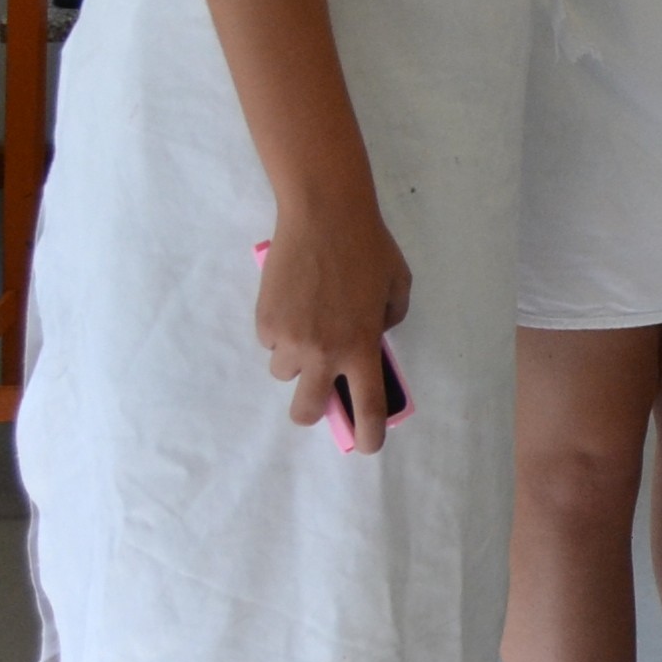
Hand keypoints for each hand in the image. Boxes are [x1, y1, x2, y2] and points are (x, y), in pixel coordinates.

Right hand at [255, 196, 413, 453]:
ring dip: (296, 357)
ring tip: (309, 318)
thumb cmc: (368, 247)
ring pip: (284, 372)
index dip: (367, 433)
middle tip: (320, 392)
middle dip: (313, 410)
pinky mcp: (264, 323)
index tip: (367, 446)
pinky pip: (271, 341)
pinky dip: (281, 329)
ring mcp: (289, 340)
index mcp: (361, 345)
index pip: (366, 405)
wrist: (324, 216)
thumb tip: (370, 340)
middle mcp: (323, 352)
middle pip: (307, 411)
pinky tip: (294, 298)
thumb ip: (387, 320)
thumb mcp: (397, 286)